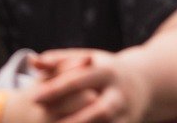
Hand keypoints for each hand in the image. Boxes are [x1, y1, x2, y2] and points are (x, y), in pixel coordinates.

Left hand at [29, 49, 152, 122]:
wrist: (144, 83)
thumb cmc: (103, 71)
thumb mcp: (87, 60)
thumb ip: (59, 61)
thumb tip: (32, 61)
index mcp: (108, 72)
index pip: (80, 80)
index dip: (56, 89)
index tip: (34, 98)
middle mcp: (119, 94)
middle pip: (98, 111)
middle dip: (73, 121)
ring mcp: (125, 113)